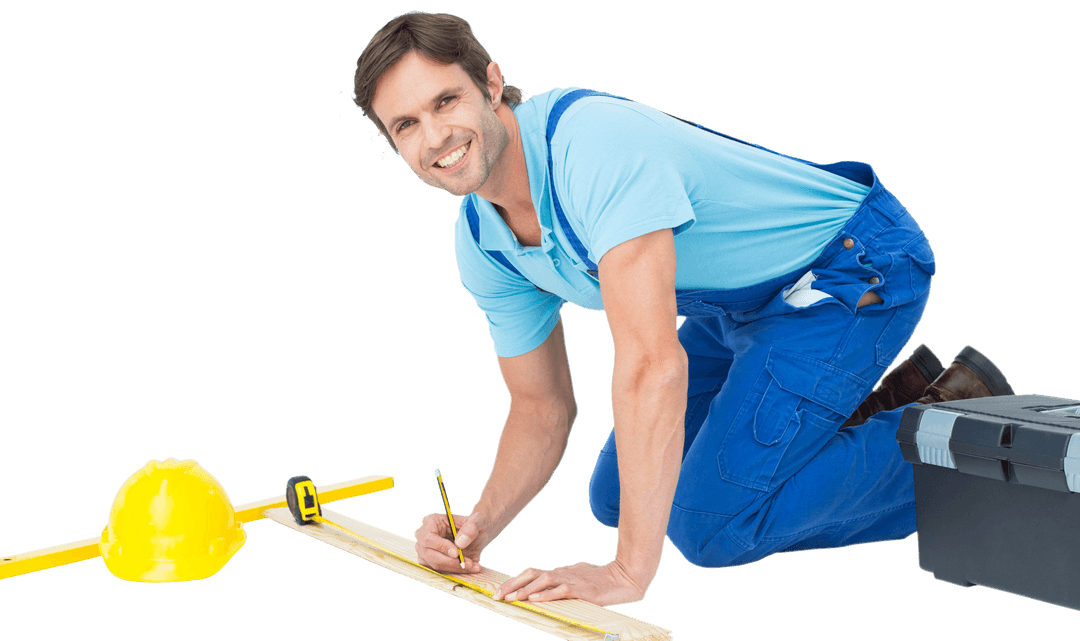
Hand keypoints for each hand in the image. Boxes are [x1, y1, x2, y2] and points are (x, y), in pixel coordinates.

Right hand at [414, 511, 488, 573]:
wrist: (478, 534)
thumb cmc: (474, 524)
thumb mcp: (478, 521)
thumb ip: (471, 528)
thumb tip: (459, 544)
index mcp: (431, 522)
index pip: (429, 537)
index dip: (441, 546)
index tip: (457, 553)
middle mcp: (424, 537)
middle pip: (430, 554)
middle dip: (451, 561)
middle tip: (468, 563)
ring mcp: (425, 551)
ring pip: (435, 565)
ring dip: (455, 568)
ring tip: (473, 565)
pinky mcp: (431, 562)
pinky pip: (440, 571)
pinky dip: (456, 571)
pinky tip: (470, 568)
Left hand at [491, 559, 647, 605]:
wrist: (624, 577)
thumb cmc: (602, 579)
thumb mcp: (578, 577)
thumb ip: (564, 581)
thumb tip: (550, 586)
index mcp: (559, 572)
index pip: (531, 573)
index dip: (513, 581)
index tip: (499, 590)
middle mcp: (562, 573)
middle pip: (531, 574)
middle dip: (511, 585)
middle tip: (496, 595)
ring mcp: (571, 580)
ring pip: (543, 580)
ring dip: (525, 590)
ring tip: (511, 598)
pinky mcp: (581, 588)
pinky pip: (560, 590)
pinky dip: (546, 594)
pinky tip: (534, 599)